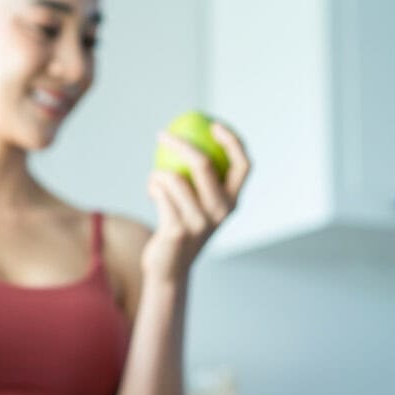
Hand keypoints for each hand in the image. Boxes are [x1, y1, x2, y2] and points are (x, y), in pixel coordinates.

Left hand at [142, 121, 250, 281]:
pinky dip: (152, 186)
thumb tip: (190, 137)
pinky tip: (151, 192)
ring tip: (155, 181)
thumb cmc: (182, 229)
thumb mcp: (200, 205)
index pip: (243, 165)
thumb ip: (202, 180)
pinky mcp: (178, 230)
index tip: (213, 125)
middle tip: (164, 135)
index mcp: (232, 201)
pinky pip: (159, 192)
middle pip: (204, 163)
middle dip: (181, 143)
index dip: (232, 141)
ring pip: (174, 177)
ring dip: (157, 173)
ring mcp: (200, 222)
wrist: (169, 269)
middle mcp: (221, 211)